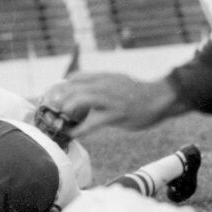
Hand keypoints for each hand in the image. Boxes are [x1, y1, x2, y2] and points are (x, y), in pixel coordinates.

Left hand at [40, 72, 184, 137]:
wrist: (161, 98)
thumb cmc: (140, 93)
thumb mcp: (119, 82)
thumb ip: (104, 85)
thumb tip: (88, 92)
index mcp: (105, 77)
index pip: (78, 76)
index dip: (64, 85)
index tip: (55, 95)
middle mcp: (106, 84)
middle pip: (75, 87)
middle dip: (60, 97)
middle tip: (51, 108)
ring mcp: (111, 99)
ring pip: (81, 100)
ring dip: (67, 109)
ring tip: (60, 119)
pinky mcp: (117, 114)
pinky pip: (94, 122)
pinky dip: (81, 129)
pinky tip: (74, 134)